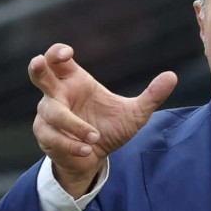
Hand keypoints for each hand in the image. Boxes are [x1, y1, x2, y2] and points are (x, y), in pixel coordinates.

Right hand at [29, 43, 176, 197]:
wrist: (95, 158)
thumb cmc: (109, 128)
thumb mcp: (134, 114)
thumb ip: (151, 96)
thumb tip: (173, 76)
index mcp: (75, 80)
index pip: (58, 59)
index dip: (58, 52)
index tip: (68, 54)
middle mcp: (57, 94)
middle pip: (39, 74)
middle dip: (38, 68)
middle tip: (39, 62)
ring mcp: (48, 114)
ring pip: (52, 113)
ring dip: (72, 125)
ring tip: (94, 136)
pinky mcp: (46, 136)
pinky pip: (53, 137)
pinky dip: (71, 144)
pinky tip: (87, 149)